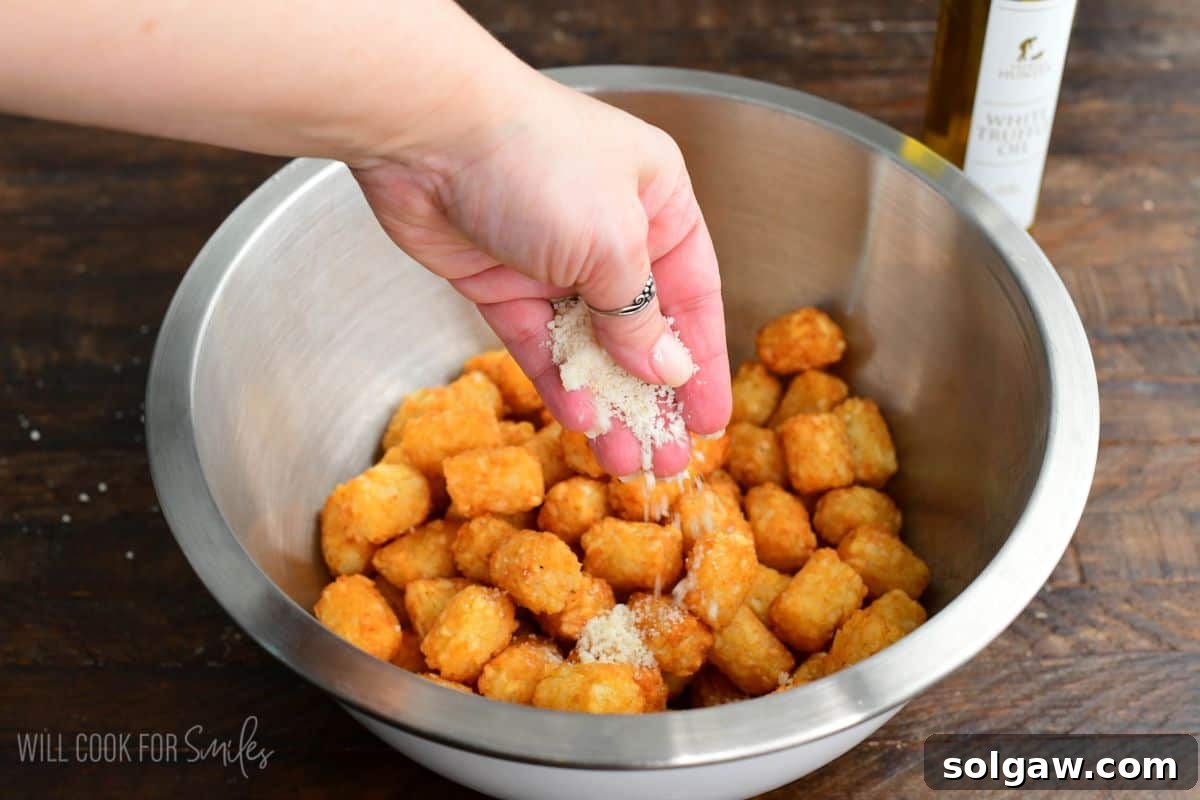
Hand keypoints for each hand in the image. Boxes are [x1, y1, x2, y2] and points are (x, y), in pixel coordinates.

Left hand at [353, 73, 730, 475]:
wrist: (429, 135)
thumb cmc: (540, 163)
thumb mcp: (614, 244)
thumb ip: (640, 317)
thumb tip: (670, 371)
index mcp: (659, 202)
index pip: (694, 295)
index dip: (702, 362)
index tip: (711, 421)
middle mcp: (611, 230)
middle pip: (642, 329)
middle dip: (655, 397)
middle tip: (670, 460)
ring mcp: (553, 259)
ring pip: (589, 346)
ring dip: (608, 402)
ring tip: (627, 462)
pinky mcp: (501, 283)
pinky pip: (539, 343)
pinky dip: (558, 381)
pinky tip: (580, 421)